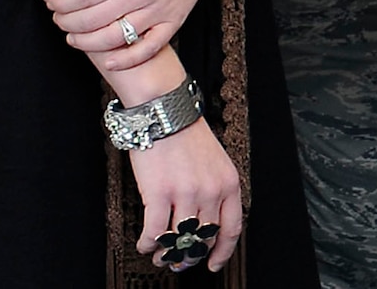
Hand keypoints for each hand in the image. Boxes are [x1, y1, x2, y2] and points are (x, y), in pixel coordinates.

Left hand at [46, 0, 222, 69]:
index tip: (53, 4)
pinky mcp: (174, 22)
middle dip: (70, 23)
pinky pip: (150, 48)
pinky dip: (128, 59)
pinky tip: (109, 61)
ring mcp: (161, 10)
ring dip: (88, 42)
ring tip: (73, 38)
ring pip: (117, 36)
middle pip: (97, 18)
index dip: (65, 3)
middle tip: (59, 20)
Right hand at [128, 117, 243, 272]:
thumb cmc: (186, 134)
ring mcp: (186, 193)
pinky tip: (145, 243)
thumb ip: (214, 190)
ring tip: (158, 254)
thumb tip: (204, 223)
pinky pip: (154, 231)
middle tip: (178, 262)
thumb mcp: (215, 162)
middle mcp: (210, 191)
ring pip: (178, 239)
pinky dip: (148, 243)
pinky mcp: (159, 193)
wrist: (165, 112)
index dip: (222, 252)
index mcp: (228, 183)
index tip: (212, 263)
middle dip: (189, 255)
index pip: (231, 228)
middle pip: (202, 238)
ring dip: (166, 252)